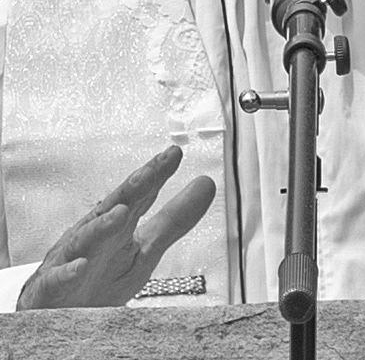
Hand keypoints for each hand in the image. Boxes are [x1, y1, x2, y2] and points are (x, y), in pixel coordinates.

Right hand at [17, 145, 214, 308]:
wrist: (58, 315)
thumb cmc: (100, 278)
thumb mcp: (144, 250)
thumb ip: (174, 220)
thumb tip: (206, 185)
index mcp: (117, 226)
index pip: (139, 196)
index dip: (156, 174)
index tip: (174, 154)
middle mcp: (94, 236)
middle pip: (112, 208)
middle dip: (130, 189)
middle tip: (150, 172)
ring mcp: (71, 260)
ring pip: (85, 239)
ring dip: (102, 226)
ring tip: (121, 212)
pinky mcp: (51, 289)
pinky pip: (58, 280)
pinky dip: (68, 272)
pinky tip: (80, 265)